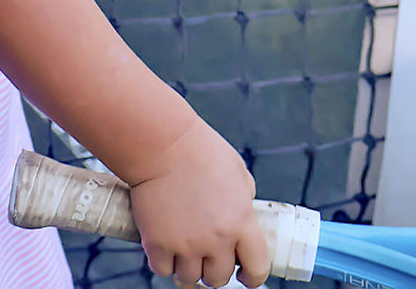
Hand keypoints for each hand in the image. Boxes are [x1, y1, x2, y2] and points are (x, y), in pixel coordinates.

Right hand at [129, 121, 270, 288]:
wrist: (160, 141)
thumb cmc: (197, 148)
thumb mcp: (237, 169)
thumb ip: (244, 197)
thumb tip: (243, 211)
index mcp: (241, 220)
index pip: (258, 268)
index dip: (252, 276)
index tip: (244, 275)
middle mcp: (216, 238)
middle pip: (219, 278)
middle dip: (213, 267)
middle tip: (204, 252)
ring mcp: (185, 243)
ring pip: (189, 278)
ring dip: (186, 266)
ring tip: (182, 247)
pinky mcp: (157, 242)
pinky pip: (162, 269)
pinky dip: (162, 261)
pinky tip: (163, 244)